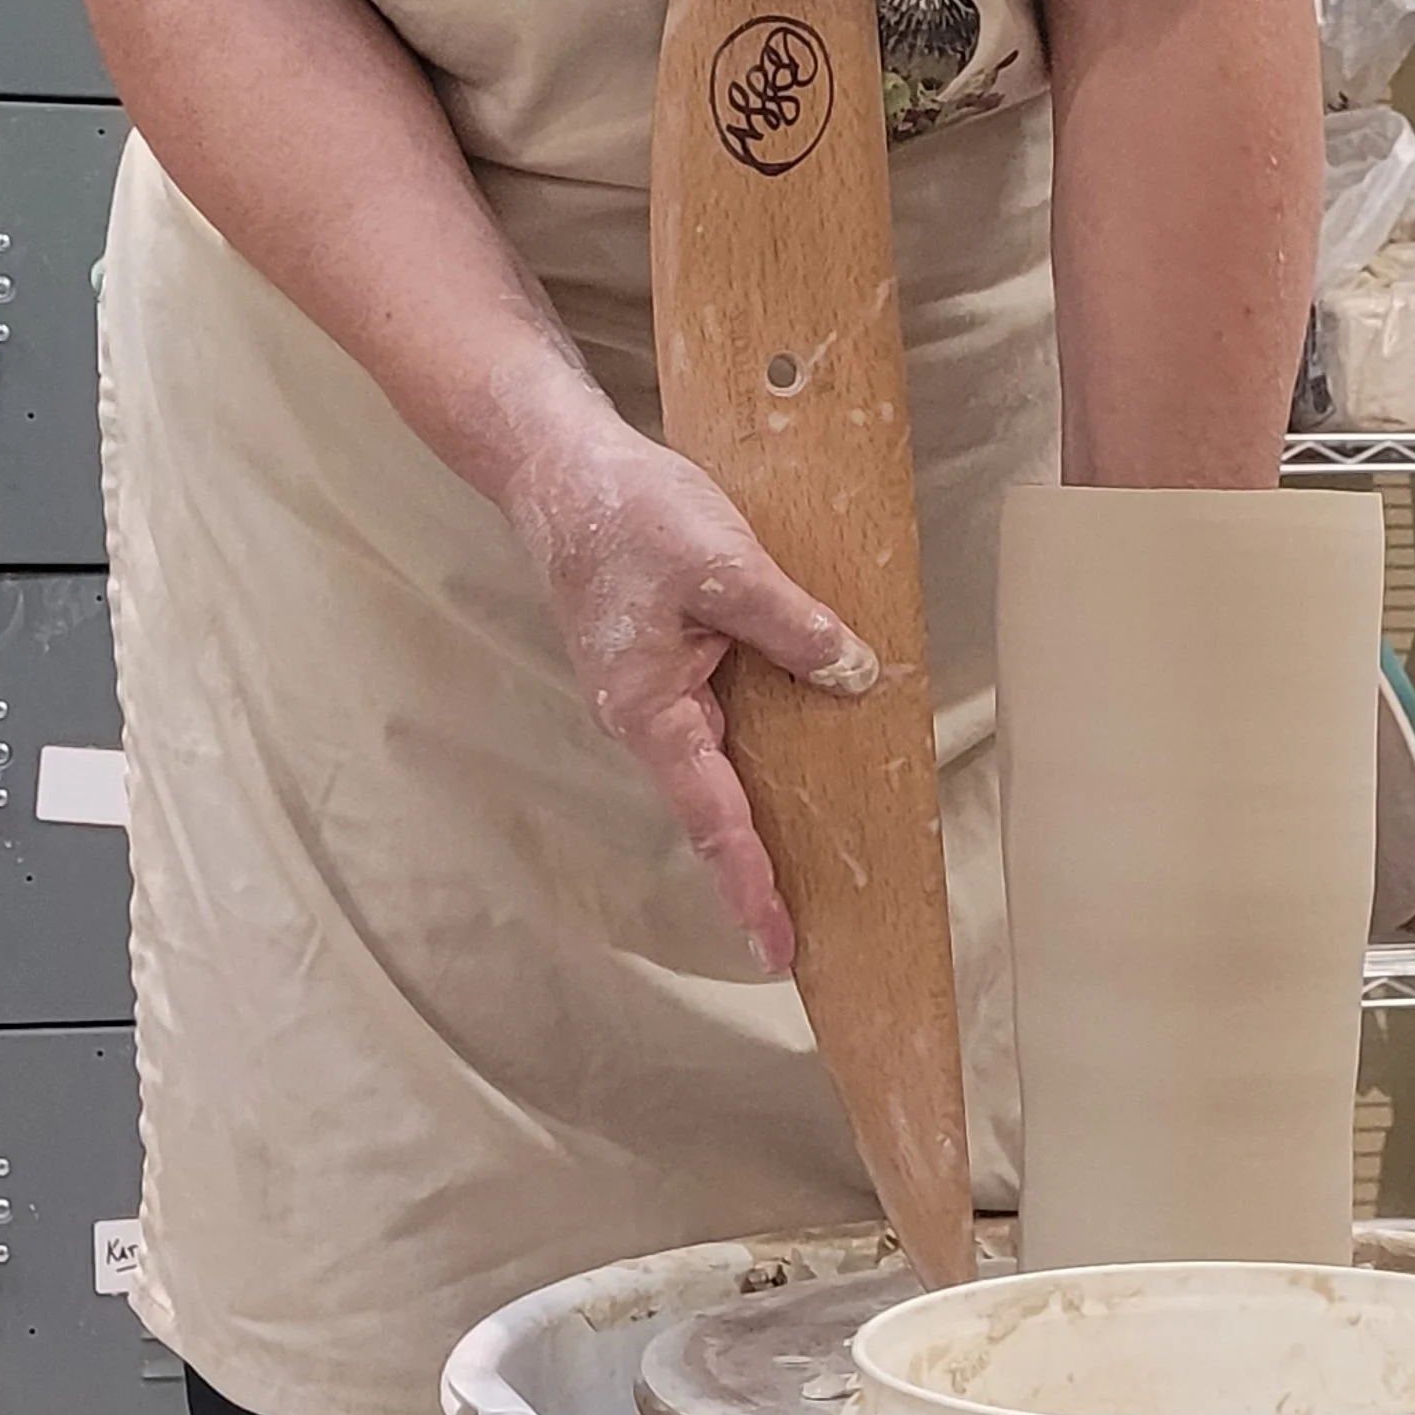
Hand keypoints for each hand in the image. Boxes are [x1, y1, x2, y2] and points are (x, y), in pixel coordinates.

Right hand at [509, 410, 873, 969]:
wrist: (560, 467)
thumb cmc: (626, 512)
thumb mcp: (725, 564)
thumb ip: (793, 626)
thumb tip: (855, 675)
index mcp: (648, 710)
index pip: (711, 819)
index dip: (750, 884)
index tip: (779, 947)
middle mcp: (645, 717)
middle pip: (714, 808)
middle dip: (759, 868)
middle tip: (807, 932)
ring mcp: (653, 692)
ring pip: (719, 763)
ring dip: (763, 807)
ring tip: (822, 857)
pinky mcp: (665, 662)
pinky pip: (719, 719)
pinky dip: (760, 743)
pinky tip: (804, 743)